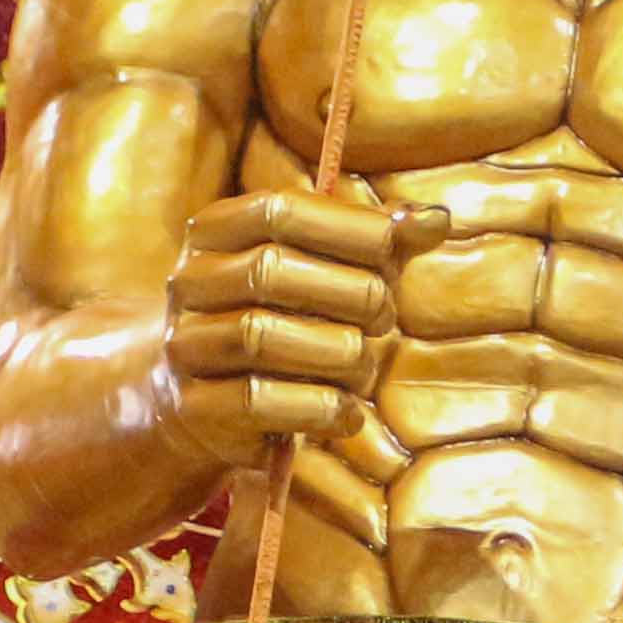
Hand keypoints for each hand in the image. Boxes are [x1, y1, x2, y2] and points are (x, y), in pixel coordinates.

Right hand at [166, 189, 434, 463]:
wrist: (206, 404)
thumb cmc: (285, 323)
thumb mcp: (331, 273)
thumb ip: (380, 244)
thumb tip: (436, 220)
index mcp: (217, 231)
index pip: (280, 209)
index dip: (348, 229)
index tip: (393, 255)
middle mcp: (190, 281)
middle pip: (272, 269)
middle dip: (350, 295)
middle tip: (383, 321)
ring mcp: (185, 343)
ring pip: (263, 337)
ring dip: (338, 356)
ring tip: (364, 369)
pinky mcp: (194, 406)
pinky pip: (260, 401)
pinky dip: (319, 408)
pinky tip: (346, 413)